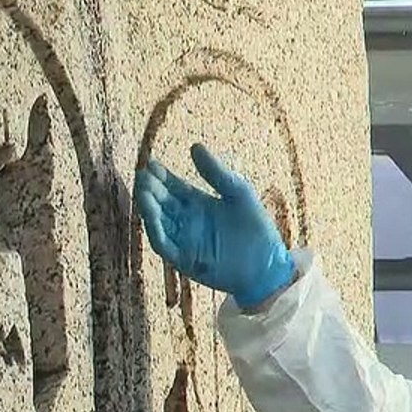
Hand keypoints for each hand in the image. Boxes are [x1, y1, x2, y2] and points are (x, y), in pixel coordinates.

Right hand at [134, 143, 295, 309]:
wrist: (267, 265)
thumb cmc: (257, 229)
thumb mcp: (238, 193)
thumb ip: (217, 173)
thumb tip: (195, 146)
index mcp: (199, 205)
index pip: (174, 188)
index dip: (162, 176)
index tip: (151, 163)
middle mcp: (188, 222)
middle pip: (163, 203)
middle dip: (151, 189)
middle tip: (143, 174)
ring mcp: (184, 241)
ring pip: (159, 221)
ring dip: (148, 207)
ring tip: (143, 189)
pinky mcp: (184, 259)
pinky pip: (164, 243)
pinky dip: (155, 229)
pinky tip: (151, 213)